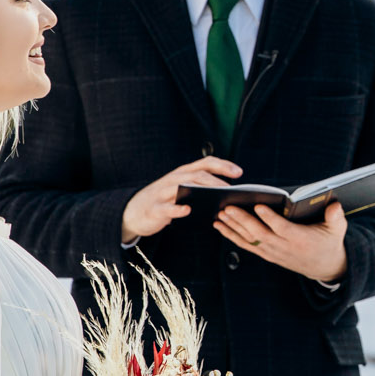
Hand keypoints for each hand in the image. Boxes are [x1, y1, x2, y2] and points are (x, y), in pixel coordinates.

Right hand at [121, 157, 241, 241]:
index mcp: (183, 173)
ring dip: (201, 191)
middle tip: (231, 190)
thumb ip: (200, 190)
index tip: (240, 173)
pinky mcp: (155, 208)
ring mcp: (163, 193)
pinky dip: (177, 208)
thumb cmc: (165, 201)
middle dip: (216, 180)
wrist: (134, 212)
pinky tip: (188, 210)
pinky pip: (166, 207)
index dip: (223, 165)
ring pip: (183, 186)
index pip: (205, 163)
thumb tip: (228, 196)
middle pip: (197, 175)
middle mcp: (174, 179)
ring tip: (216, 197)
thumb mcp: (182, 191)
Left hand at [215, 200, 348, 282]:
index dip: (270, 218)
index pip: (282, 228)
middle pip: (259, 233)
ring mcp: (273, 252)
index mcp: (300, 239)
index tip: (258, 206)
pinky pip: (247, 245)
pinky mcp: (267, 254)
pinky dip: (232, 236)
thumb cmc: (329, 242)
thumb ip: (336, 217)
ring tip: (220, 215)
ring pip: (249, 239)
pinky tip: (221, 226)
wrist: (325, 267)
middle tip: (228, 207)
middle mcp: (283, 247)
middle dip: (242, 220)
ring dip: (233, 228)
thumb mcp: (337, 230)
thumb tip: (335, 205)